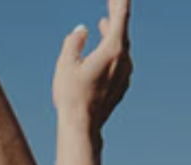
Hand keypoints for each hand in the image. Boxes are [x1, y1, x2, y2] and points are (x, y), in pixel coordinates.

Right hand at [53, 0, 131, 135]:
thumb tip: (81, 30)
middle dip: (115, 13)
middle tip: (113, 0)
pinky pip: (119, 61)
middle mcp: (124, 59)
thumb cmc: (71, 95)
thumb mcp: (65, 64)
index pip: (120, 15)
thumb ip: (73, 42)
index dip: (119, 1)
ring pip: (121, 46)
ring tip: (104, 23)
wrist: (82, 127)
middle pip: (122, 29)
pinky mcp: (121, 86)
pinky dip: (112, 50)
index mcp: (113, 49)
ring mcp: (125, 74)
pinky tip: (103, 52)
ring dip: (112, 32)